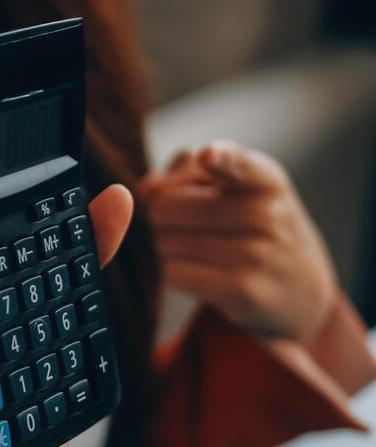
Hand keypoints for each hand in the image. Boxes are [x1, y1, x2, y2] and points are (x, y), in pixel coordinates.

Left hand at [140, 140, 336, 340]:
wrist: (301, 288)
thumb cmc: (255, 226)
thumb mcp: (239, 187)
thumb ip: (188, 172)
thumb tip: (146, 188)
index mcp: (265, 179)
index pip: (240, 165)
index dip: (220, 159)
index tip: (207, 156)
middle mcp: (265, 214)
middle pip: (169, 206)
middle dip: (157, 215)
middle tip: (173, 224)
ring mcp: (255, 255)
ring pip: (166, 242)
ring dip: (160, 245)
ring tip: (183, 247)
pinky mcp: (241, 290)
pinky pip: (174, 274)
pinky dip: (166, 271)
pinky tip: (181, 270)